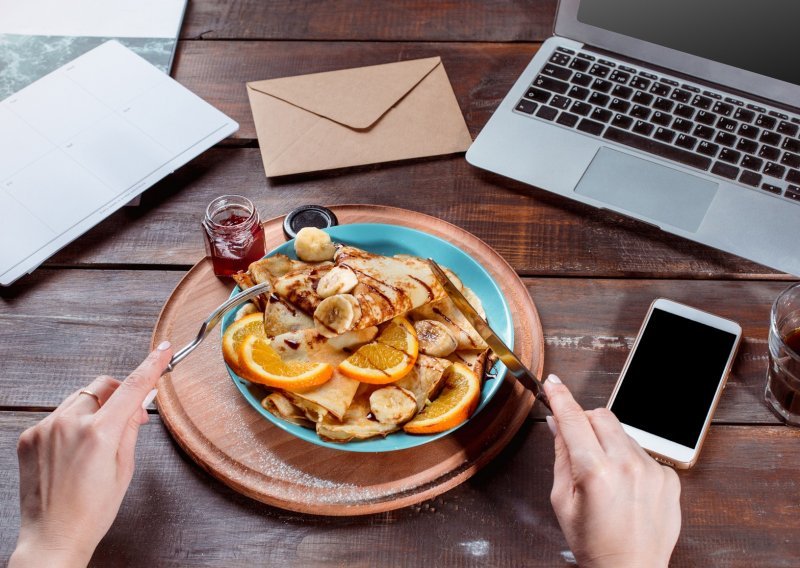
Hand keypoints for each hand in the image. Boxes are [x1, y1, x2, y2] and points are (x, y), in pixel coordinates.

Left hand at [10, 342, 172, 567]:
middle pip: (102, 386)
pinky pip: (57, 415)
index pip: (132, 387)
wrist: (52, 539)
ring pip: (79, 398)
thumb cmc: (92, 511)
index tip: (163, 350)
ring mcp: (45, 429)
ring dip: (94, 408)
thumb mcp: (124, 469)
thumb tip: (140, 400)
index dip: (151, 365)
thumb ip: (130, 428)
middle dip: (118, 393)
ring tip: (97, 441)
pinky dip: (71, 423)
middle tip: (129, 416)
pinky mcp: (29, 437)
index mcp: (99, 433)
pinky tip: (74, 452)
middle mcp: (69, 424)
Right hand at [544, 374, 680, 567]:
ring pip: (622, 433)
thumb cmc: (594, 543)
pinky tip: (625, 487)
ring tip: (605, 477)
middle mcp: (627, 466)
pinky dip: (630, 461)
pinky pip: (642, 452)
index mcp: (595, 472)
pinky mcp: (668, 477)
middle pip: (602, 416)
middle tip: (578, 443)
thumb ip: (561, 455)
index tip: (553, 383)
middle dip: (585, 422)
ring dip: (608, 443)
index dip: (560, 397)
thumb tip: (557, 424)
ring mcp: (652, 470)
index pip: (574, 420)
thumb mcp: (563, 500)